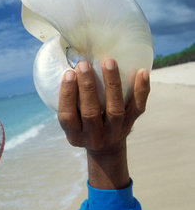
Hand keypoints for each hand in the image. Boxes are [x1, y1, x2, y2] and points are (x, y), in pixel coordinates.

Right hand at [57, 59, 149, 189]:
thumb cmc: (84, 125)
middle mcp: (95, 137)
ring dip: (112, 84)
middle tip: (84, 65)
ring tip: (108, 62)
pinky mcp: (130, 123)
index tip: (69, 73)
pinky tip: (141, 72)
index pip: (68, 116)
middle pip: (90, 112)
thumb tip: (71, 65)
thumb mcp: (72, 122)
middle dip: (87, 87)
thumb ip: (71, 101)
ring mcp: (115, 131)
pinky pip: (137, 107)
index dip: (67, 95)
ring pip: (115, 109)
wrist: (107, 148)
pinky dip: (141, 89)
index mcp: (75, 136)